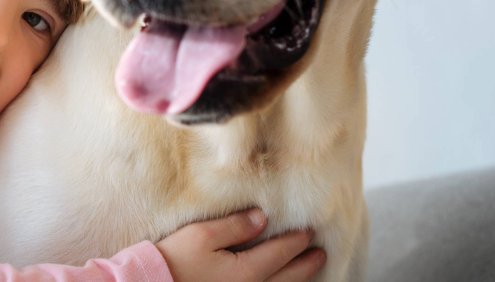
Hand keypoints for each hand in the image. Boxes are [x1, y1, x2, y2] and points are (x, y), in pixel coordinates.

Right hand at [155, 209, 324, 281]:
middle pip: (287, 277)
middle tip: (320, 254)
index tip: (310, 232)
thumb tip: (263, 218)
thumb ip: (236, 225)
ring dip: (296, 281)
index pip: (281, 253)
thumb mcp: (202, 235)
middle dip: (306, 265)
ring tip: (307, 273)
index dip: (297, 241)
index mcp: (246, 271)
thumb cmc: (174, 260)